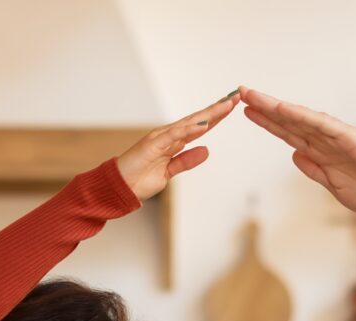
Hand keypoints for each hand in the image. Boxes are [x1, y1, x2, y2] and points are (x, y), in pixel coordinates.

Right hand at [114, 90, 240, 201]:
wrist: (120, 187)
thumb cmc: (140, 178)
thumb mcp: (170, 172)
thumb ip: (186, 160)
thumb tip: (206, 150)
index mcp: (174, 141)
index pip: (199, 126)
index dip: (216, 117)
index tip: (232, 107)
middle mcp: (168, 135)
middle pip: (198, 119)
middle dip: (217, 109)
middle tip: (236, 98)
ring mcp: (160, 137)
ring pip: (189, 123)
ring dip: (208, 114)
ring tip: (226, 106)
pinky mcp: (152, 144)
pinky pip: (174, 135)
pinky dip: (189, 129)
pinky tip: (204, 124)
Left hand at [241, 88, 355, 228]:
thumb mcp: (334, 186)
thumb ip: (314, 170)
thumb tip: (294, 154)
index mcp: (322, 152)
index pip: (290, 133)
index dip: (269, 123)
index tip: (248, 112)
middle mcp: (327, 140)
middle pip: (290, 121)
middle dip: (265, 108)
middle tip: (241, 93)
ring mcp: (338, 137)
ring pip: (301, 119)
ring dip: (277, 107)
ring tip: (253, 96)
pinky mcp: (350, 139)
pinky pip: (322, 125)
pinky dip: (302, 116)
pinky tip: (284, 109)